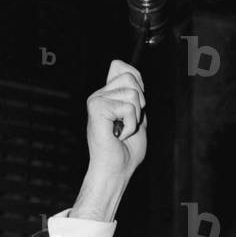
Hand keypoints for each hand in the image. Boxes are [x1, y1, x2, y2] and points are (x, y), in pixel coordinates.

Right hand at [85, 59, 146, 179]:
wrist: (116, 170)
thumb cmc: (126, 152)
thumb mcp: (138, 120)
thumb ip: (136, 101)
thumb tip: (136, 78)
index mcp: (107, 95)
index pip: (120, 66)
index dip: (136, 79)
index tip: (137, 105)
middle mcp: (99, 94)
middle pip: (130, 77)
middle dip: (139, 104)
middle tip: (128, 123)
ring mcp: (96, 100)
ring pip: (132, 93)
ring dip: (135, 118)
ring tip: (123, 131)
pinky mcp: (96, 108)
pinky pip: (128, 108)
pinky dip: (130, 126)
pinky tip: (119, 136)